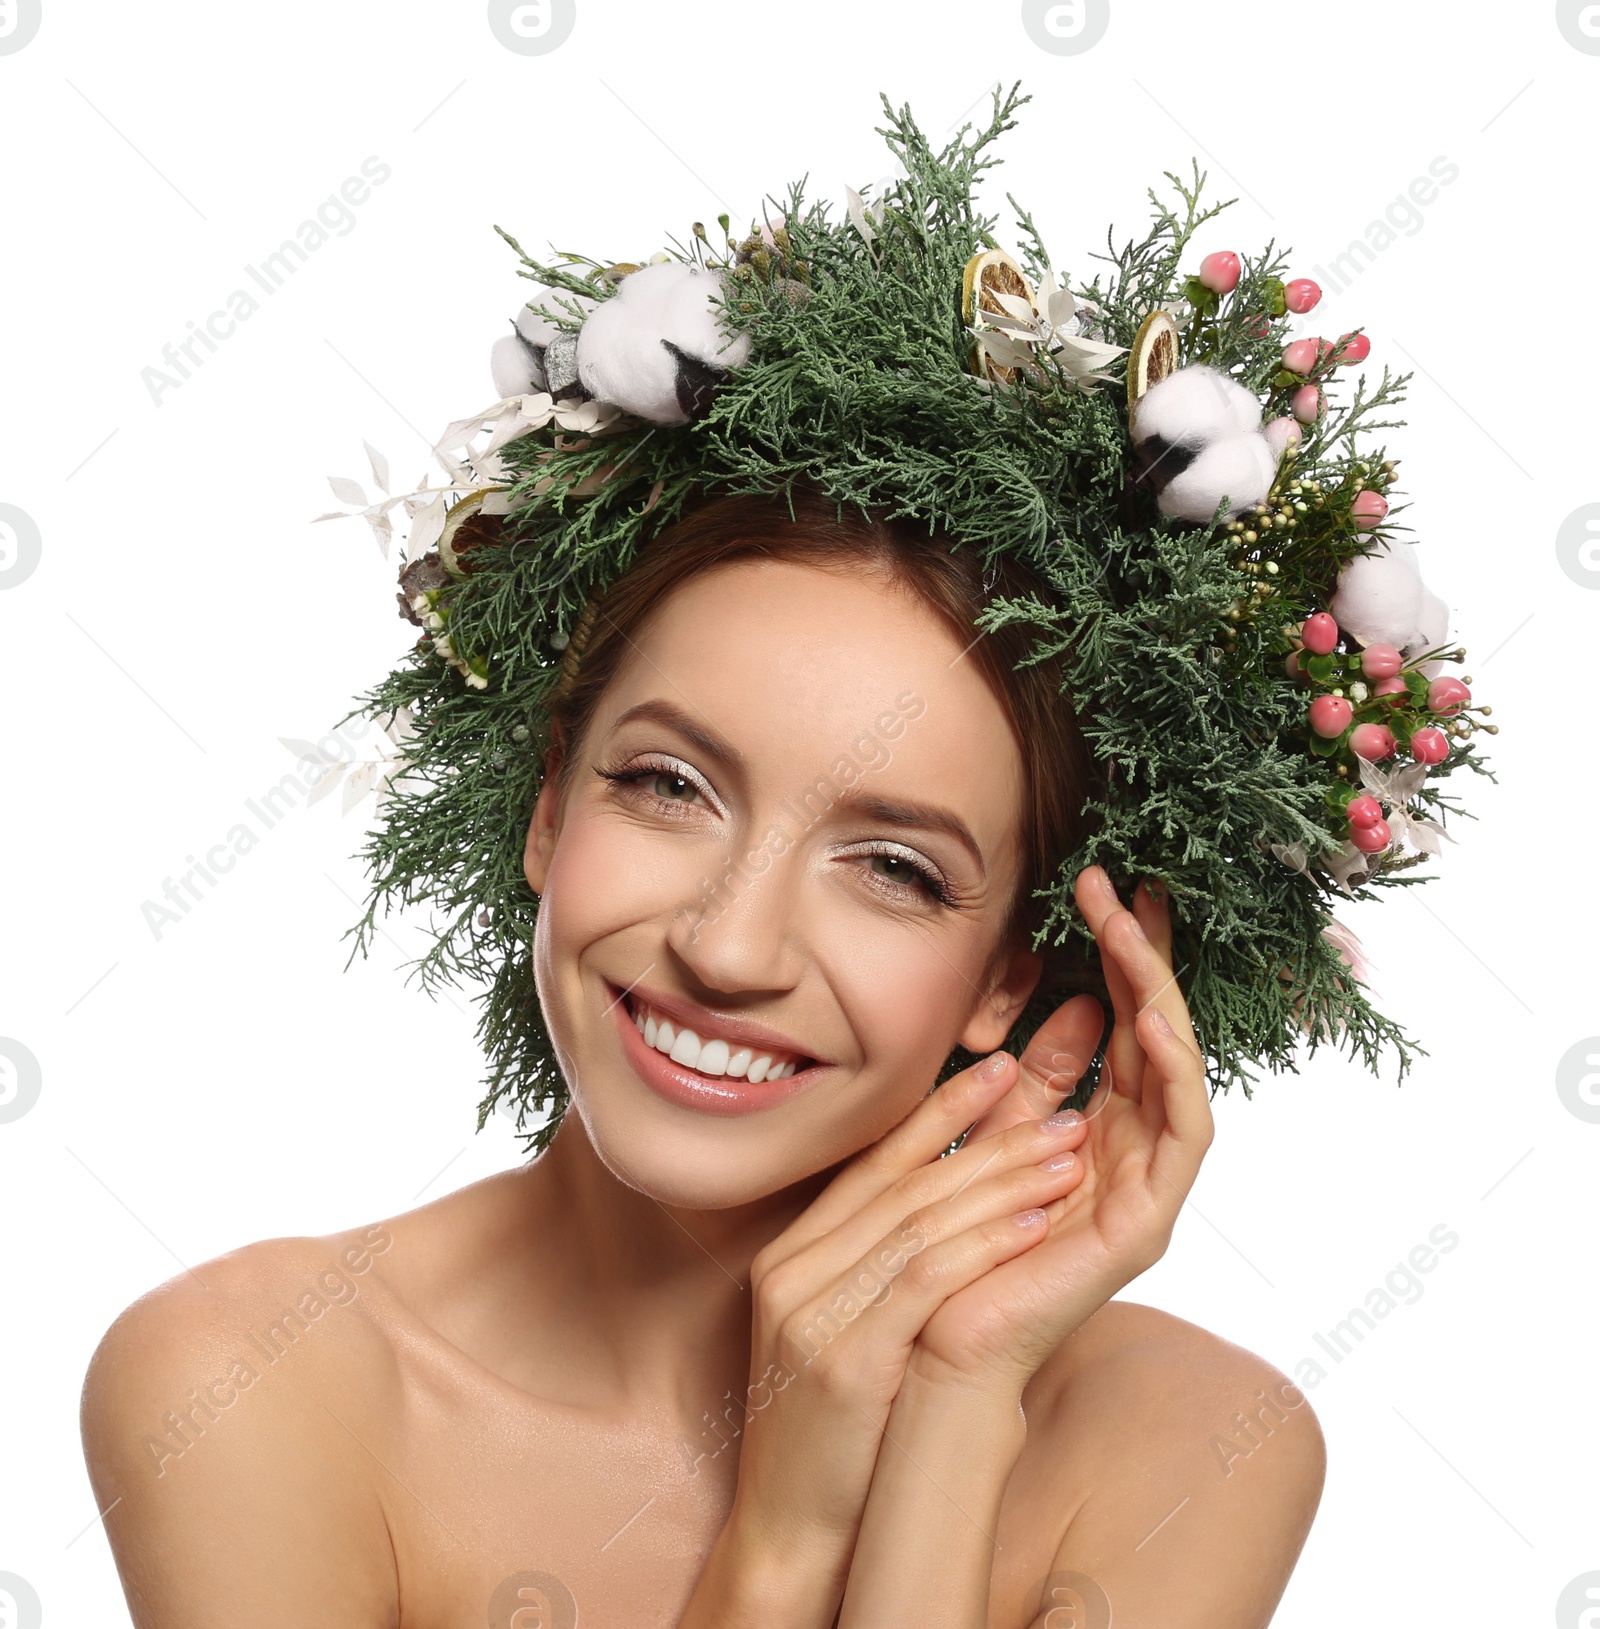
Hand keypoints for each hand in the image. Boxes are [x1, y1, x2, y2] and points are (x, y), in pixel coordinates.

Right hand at [715, 1046, 1092, 1592]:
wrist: (790, 1528)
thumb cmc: (830, 1431)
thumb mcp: (836, 1329)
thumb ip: (871, 1265)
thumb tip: (944, 1202)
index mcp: (789, 1254)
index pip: (873, 1164)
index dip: (938, 1113)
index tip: (996, 1070)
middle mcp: (792, 1269)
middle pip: (904, 1184)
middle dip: (989, 1141)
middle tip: (1056, 1110)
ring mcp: (811, 1312)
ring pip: (921, 1221)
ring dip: (1003, 1183)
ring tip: (1067, 1155)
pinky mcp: (845, 1359)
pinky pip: (927, 1280)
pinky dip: (986, 1244)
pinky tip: (1038, 1223)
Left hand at [908, 865, 1214, 1394]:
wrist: (926, 1341)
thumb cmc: (946, 1241)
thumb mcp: (985, 1133)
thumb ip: (1028, 1078)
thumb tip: (1067, 1004)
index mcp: (1092, 1128)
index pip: (1120, 1024)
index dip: (1118, 957)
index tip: (1103, 888)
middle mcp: (1128, 1151)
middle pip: (1156, 1034)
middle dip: (1144, 958)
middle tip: (1131, 887)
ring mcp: (1144, 1186)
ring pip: (1175, 1070)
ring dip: (1157, 995)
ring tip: (1131, 931)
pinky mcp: (1146, 1223)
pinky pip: (1182, 1134)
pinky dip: (1173, 1072)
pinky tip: (1148, 1019)